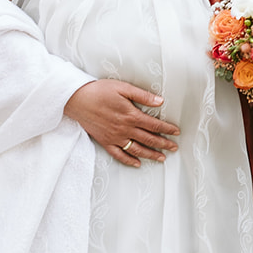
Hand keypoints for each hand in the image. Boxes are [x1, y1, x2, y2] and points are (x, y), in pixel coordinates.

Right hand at [64, 80, 179, 164]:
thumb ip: (142, 96)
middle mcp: (125, 129)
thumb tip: (160, 101)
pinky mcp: (105, 141)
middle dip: (163, 144)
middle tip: (174, 148)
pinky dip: (129, 161)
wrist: (76, 100)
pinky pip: (119, 155)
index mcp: (131, 115)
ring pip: (137, 149)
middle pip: (149, 139)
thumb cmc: (99, 91)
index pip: (155, 125)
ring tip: (162, 158)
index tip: (176, 132)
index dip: (167, 129)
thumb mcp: (123, 88)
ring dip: (151, 155)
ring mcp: (115, 137)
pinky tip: (137, 164)